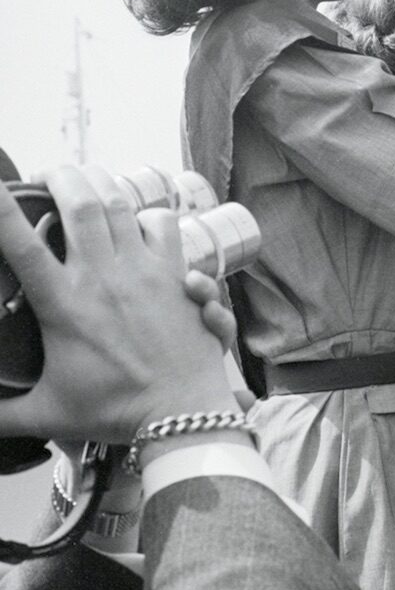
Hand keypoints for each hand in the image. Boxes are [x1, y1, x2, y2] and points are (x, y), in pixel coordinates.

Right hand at [0, 167, 240, 446]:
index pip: (21, 246)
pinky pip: (164, 224)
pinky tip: (138, 220)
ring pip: (121, 205)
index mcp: (63, 305)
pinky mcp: (176, 273)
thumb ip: (0, 414)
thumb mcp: (45, 413)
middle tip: (48, 176)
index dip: (1, 211)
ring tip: (86, 182)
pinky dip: (148, 214)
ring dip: (101, 185)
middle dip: (61, 177)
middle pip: (80, 204)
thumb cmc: (113, 412)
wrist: (182, 412)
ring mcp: (144, 270)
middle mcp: (103, 277)